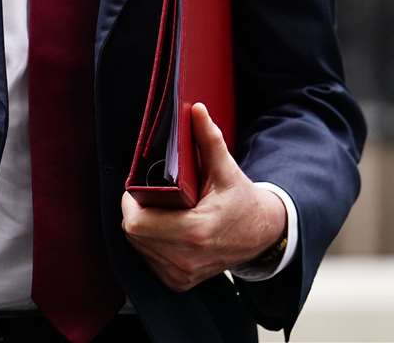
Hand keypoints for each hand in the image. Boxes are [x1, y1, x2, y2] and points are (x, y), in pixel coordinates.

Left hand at [119, 102, 286, 291]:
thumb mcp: (226, 169)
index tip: (138, 188)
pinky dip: (151, 243)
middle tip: (148, 196)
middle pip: (134, 235)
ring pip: (139, 248)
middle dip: (135, 212)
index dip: (131, 203)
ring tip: (159, 211)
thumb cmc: (242, 201)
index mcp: (196, 231)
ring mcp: (182, 275)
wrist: (262, 234)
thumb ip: (208, 139)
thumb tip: (196, 110)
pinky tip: (164, 229)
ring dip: (142, 228)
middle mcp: (187, 259)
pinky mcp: (179, 282)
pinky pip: (149, 260)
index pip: (137, 223)